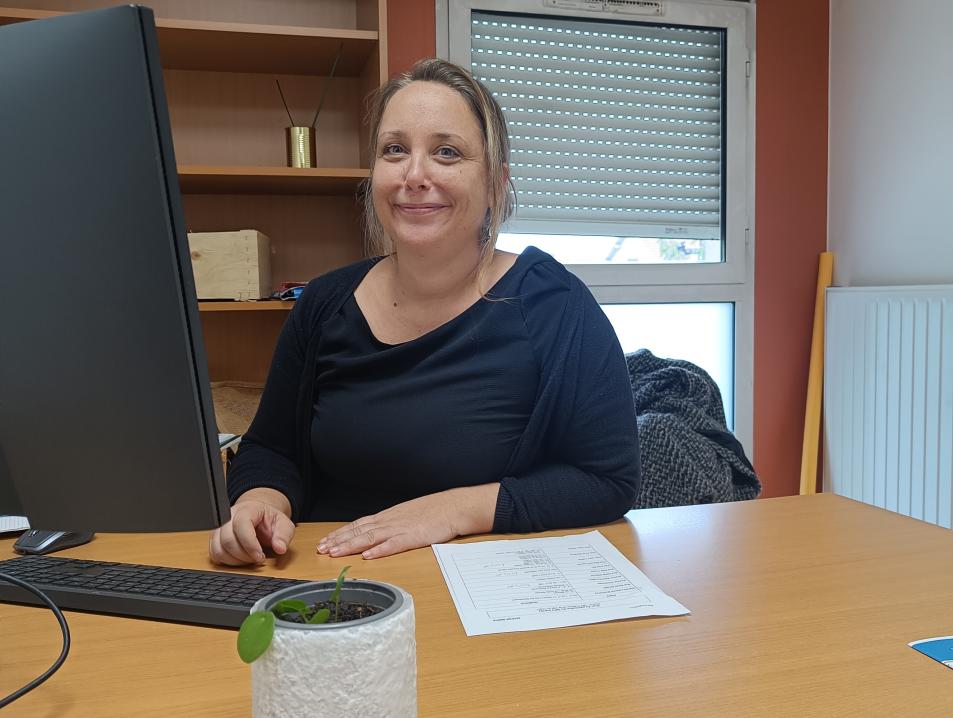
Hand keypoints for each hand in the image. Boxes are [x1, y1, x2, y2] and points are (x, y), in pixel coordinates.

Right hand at [209, 489, 294, 565]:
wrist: (259, 517)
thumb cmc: (269, 520)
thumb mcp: (283, 524)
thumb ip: (284, 535)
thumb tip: (280, 548)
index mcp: (246, 509)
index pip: (241, 524)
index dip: (250, 544)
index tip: (260, 556)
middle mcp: (228, 518)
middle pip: (227, 540)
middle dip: (245, 555)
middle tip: (258, 558)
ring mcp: (219, 529)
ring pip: (219, 550)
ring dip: (237, 560)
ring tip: (251, 558)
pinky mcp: (215, 541)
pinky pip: (215, 555)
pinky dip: (228, 562)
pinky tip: (241, 559)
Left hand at [317, 484, 498, 559]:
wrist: (454, 506)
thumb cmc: (433, 512)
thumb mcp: (407, 515)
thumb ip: (391, 524)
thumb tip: (376, 534)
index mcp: (388, 516)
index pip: (359, 525)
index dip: (341, 533)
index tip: (326, 541)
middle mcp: (390, 521)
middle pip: (359, 531)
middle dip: (338, 540)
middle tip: (321, 549)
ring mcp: (401, 529)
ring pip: (370, 537)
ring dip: (351, 545)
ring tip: (335, 552)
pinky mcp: (414, 537)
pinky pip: (394, 545)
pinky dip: (380, 550)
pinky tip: (368, 556)